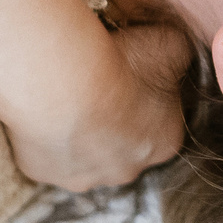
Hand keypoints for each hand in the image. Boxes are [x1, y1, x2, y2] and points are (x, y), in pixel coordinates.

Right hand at [4, 26, 187, 190]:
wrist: (64, 83)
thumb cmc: (124, 65)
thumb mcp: (172, 45)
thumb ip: (180, 55)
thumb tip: (177, 56)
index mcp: (164, 145)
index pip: (161, 123)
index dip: (145, 97)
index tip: (128, 74)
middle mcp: (127, 171)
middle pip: (123, 145)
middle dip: (112, 120)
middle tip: (95, 85)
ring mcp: (83, 177)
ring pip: (83, 154)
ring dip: (76, 131)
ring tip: (65, 95)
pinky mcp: (42, 174)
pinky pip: (46, 154)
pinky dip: (44, 133)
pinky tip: (42, 107)